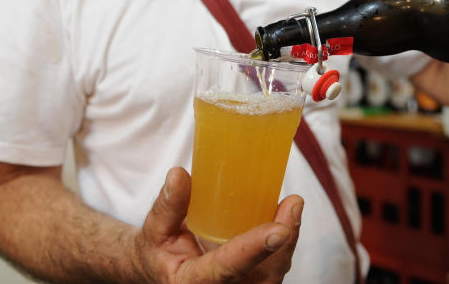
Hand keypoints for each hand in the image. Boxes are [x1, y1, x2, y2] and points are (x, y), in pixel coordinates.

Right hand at [135, 167, 302, 283]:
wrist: (158, 272)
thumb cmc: (157, 251)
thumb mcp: (154, 229)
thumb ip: (168, 206)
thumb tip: (179, 175)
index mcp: (192, 283)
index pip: (227, 268)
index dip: (254, 250)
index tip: (279, 230)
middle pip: (262, 276)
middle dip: (283, 244)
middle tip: (293, 205)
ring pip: (271, 276)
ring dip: (287, 244)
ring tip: (292, 207)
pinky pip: (271, 273)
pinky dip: (282, 249)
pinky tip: (287, 221)